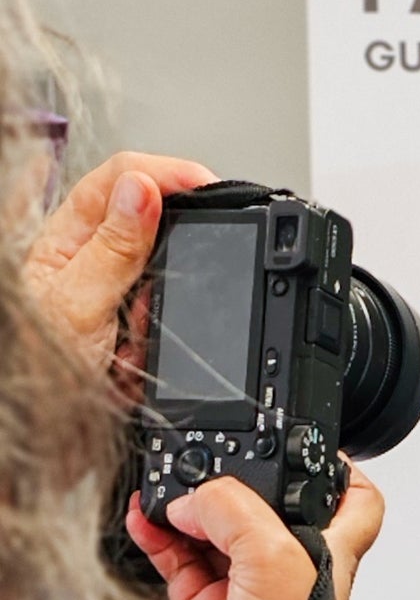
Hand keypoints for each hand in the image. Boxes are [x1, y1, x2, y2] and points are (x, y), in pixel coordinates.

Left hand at [24, 150, 214, 376]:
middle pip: (155, 234)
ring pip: (164, 289)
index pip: (125, 177)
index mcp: (68, 235)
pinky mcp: (126, 329)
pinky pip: (162, 329)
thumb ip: (114, 247)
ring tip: (120, 352)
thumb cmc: (30, 364)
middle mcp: (90, 257)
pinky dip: (150, 350)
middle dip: (167, 272)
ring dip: (153, 323)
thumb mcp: (78, 305)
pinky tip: (122, 368)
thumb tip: (145, 189)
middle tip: (143, 311)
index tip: (209, 187)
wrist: (36, 425)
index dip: (169, 174)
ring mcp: (111, 294)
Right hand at [125, 466, 383, 599]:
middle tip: (199, 467)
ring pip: (210, 527)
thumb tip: (191, 500)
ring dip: (182, 505)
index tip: (302, 444)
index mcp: (325, 546)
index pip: (350, 494)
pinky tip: (142, 521)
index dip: (333, 464)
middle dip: (229, 478)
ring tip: (160, 491)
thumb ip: (234, 510)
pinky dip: (156, 536)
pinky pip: (176, 559)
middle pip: (261, 502)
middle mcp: (287, 564)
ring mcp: (244, 587)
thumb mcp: (276, 560)